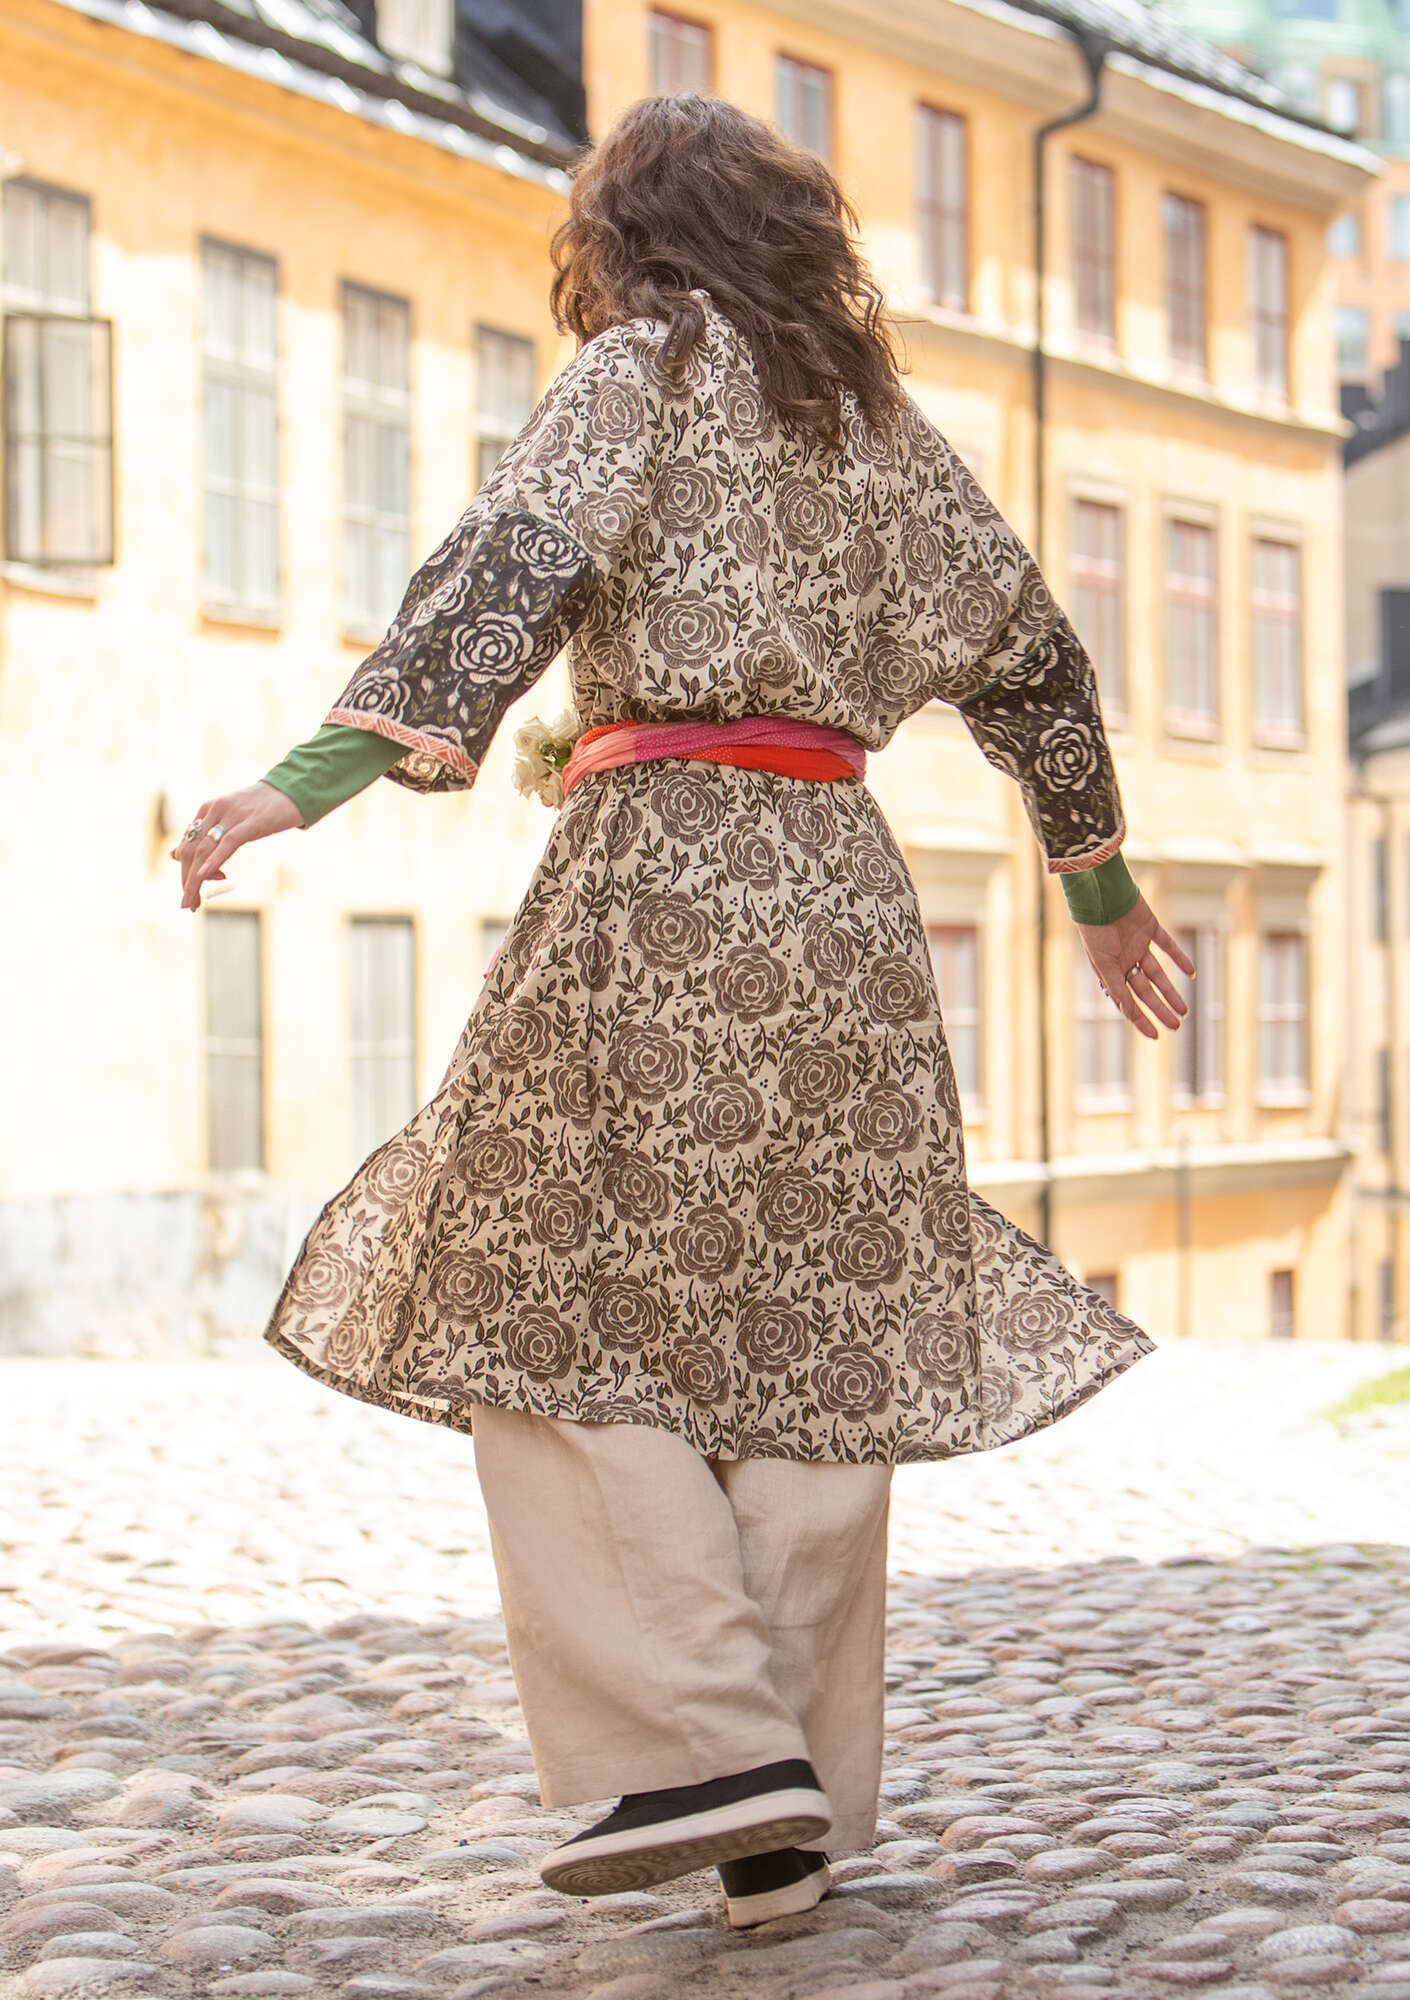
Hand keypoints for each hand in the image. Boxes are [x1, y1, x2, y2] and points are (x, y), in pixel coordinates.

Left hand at [171, 782, 304, 910]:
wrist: (292, 792)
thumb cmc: (262, 809)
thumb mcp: (230, 821)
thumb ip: (205, 836)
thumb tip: (173, 855)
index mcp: (207, 810)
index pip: (186, 845)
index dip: (185, 872)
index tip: (190, 893)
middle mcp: (214, 810)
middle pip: (190, 850)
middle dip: (186, 880)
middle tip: (188, 905)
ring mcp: (232, 815)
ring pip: (203, 850)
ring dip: (195, 879)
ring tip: (193, 901)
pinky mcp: (250, 821)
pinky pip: (227, 843)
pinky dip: (213, 860)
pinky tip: (205, 876)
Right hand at [1077, 895, 1195, 1040]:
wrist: (1099, 893)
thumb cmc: (1094, 929)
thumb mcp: (1103, 963)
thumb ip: (1116, 986)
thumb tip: (1128, 1013)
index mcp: (1109, 971)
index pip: (1128, 1001)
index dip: (1140, 1019)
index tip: (1156, 1036)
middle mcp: (1124, 960)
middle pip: (1146, 991)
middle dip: (1160, 1009)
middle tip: (1176, 1026)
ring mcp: (1137, 945)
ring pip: (1158, 974)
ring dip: (1171, 992)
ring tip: (1184, 1010)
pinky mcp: (1149, 927)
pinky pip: (1168, 945)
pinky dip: (1180, 958)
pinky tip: (1191, 973)